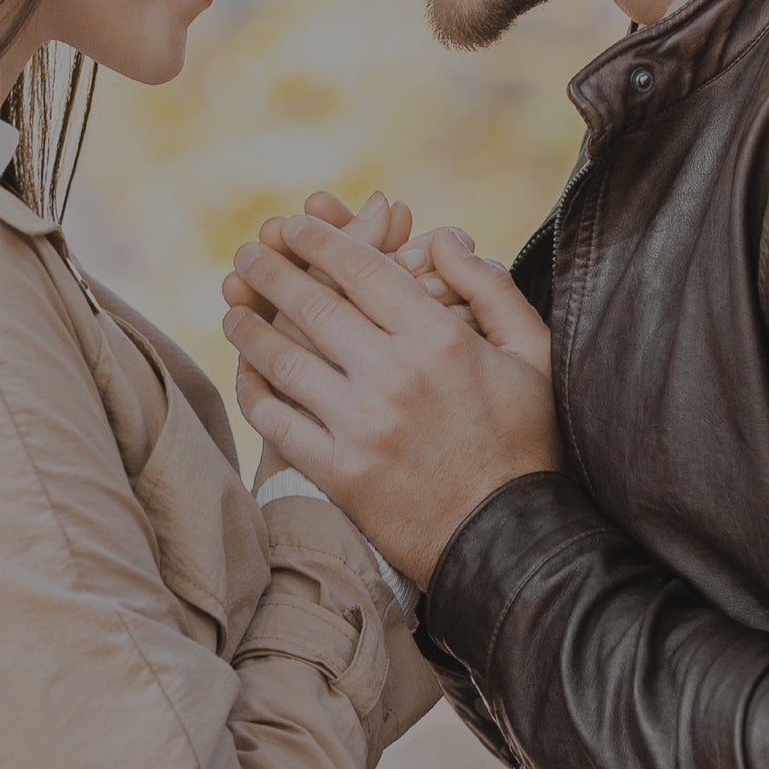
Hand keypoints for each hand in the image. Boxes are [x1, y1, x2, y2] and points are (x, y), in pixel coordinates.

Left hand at [223, 217, 557, 587]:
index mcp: (442, 341)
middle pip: (314, 306)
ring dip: (250, 327)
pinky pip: (277, 421)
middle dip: (272, 271)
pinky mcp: (339, 472)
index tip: (293, 226)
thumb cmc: (526, 444)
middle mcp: (396, 377)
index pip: (365, 270)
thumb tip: (445, 238)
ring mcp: (362, 426)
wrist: (508, 542)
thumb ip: (490, 289)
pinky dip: (253, 391)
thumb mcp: (534, 357)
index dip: (320, 241)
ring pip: (285, 360)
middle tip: (248, 252)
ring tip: (235, 308)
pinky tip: (245, 373)